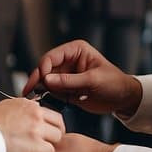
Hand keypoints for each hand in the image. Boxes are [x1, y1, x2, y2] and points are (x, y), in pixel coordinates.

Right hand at [0, 98, 64, 151]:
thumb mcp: (7, 106)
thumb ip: (24, 108)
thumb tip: (32, 109)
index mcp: (30, 106)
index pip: (54, 115)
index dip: (54, 126)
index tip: (51, 132)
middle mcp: (36, 116)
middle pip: (59, 127)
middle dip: (54, 136)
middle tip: (47, 143)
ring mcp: (37, 130)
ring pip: (56, 140)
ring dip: (48, 146)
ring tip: (36, 151)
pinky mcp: (36, 146)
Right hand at [22, 40, 142, 115]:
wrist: (124, 99)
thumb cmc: (114, 84)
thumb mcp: (93, 81)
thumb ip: (70, 81)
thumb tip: (47, 81)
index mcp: (76, 50)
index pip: (52, 57)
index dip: (44, 68)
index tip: (42, 81)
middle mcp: (68, 60)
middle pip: (45, 68)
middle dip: (37, 79)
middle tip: (28, 92)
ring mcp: (66, 75)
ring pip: (46, 80)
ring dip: (39, 89)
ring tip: (32, 98)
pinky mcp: (66, 88)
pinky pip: (51, 91)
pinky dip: (46, 96)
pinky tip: (40, 101)